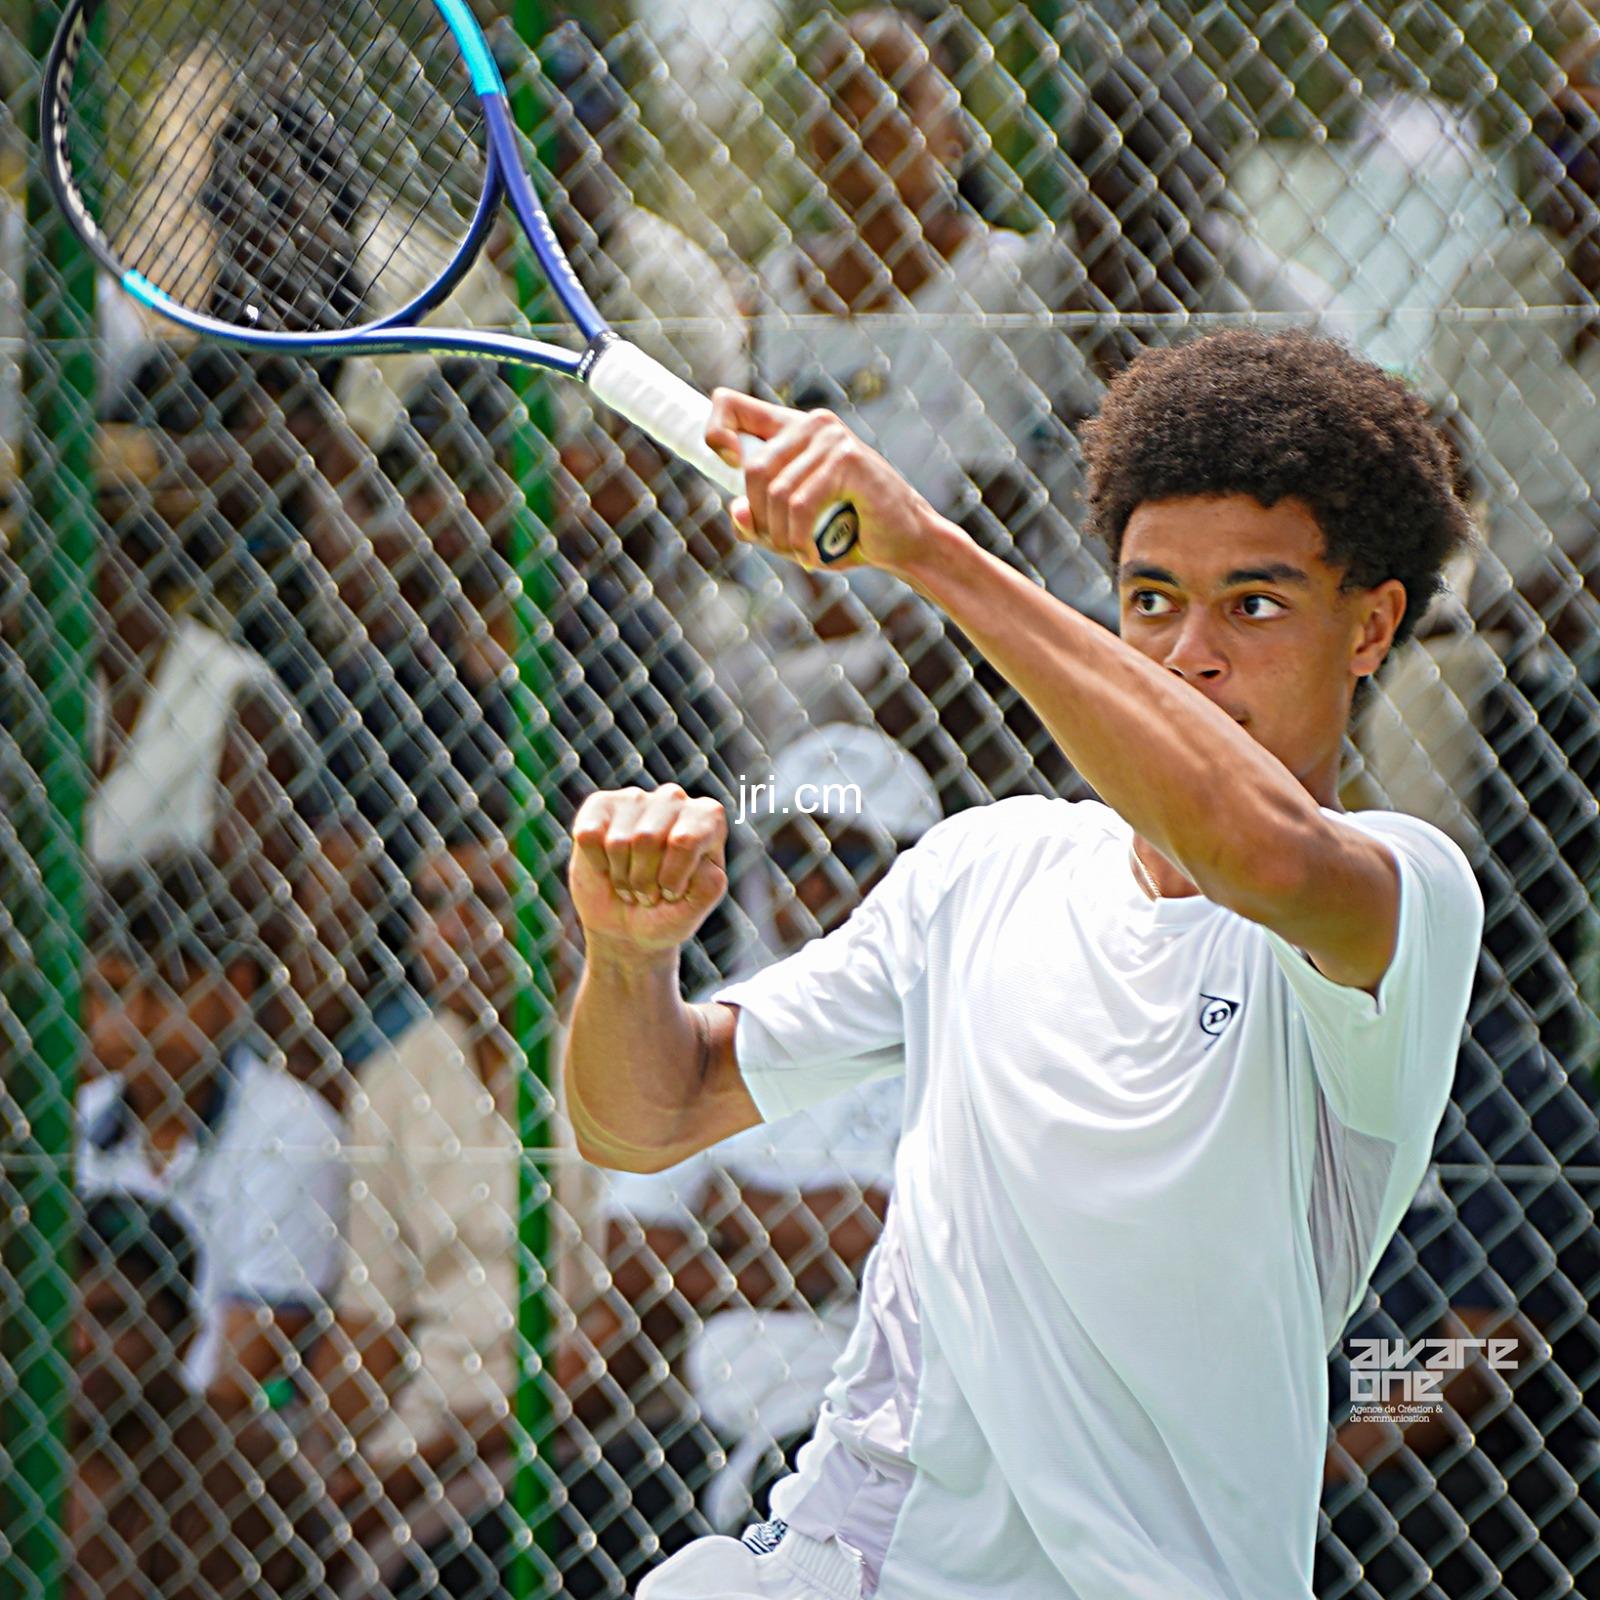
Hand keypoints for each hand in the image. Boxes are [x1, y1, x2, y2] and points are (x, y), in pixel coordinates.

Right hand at [570, 785, 727, 955]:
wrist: (625, 925)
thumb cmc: (665, 913)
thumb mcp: (693, 911)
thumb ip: (708, 886)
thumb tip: (697, 856)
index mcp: (707, 817)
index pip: (685, 841)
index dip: (672, 879)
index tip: (673, 894)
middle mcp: (674, 799)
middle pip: (648, 838)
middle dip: (643, 880)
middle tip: (648, 894)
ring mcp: (636, 798)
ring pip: (618, 841)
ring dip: (621, 877)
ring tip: (631, 883)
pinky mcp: (600, 804)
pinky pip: (590, 835)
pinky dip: (597, 863)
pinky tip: (608, 866)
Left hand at [705, 389, 951, 575]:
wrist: (905, 542)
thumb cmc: (848, 534)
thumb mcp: (790, 531)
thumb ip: (757, 522)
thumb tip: (736, 511)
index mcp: (792, 429)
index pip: (731, 405)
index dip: (715, 432)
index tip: (727, 465)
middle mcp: (812, 424)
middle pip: (752, 468)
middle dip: (759, 518)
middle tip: (780, 546)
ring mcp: (831, 438)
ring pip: (776, 492)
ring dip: (781, 535)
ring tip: (798, 553)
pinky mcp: (847, 459)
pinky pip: (801, 504)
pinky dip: (799, 539)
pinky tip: (810, 556)